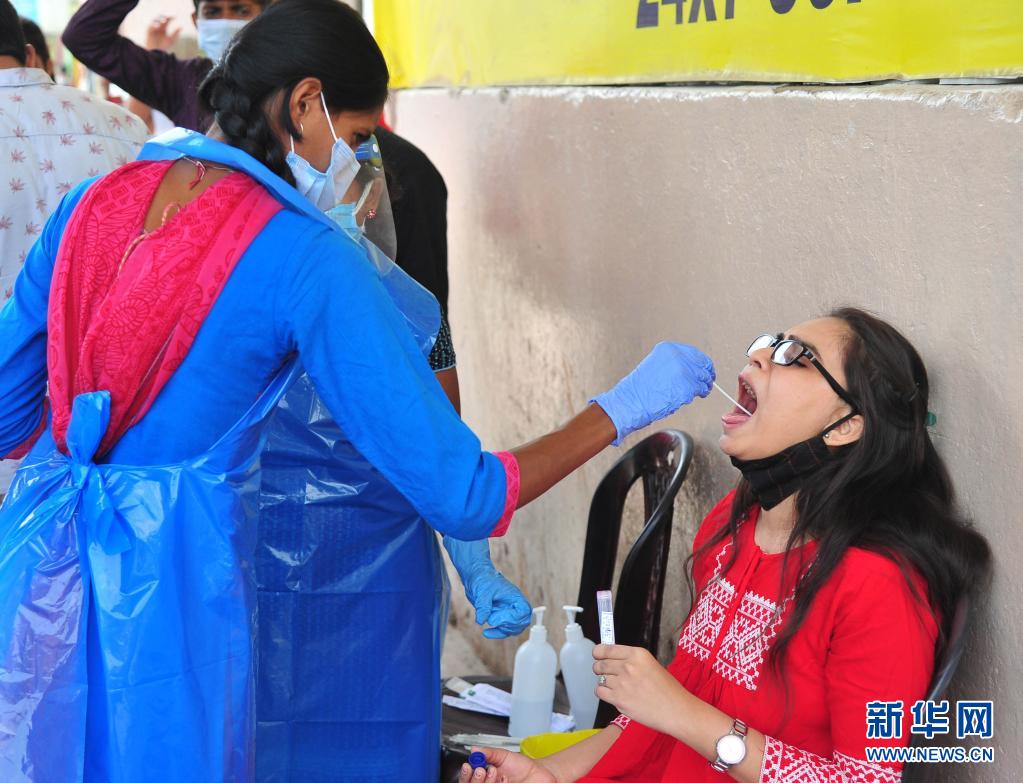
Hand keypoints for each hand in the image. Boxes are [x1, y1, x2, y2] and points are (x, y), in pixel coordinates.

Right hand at [146, 16, 180, 50]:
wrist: (156, 51)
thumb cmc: (163, 46)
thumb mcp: (171, 39)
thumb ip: (175, 33)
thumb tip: (182, 27)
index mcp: (164, 27)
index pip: (167, 19)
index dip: (171, 17)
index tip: (175, 17)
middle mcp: (158, 26)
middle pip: (161, 17)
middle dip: (164, 16)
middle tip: (168, 17)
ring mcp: (153, 27)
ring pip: (155, 20)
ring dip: (159, 19)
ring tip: (164, 21)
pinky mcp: (148, 30)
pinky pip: (150, 26)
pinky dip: (154, 25)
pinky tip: (158, 26)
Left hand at [444, 537, 531, 638]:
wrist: (477, 579)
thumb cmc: (483, 580)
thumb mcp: (483, 591)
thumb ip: (483, 606)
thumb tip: (481, 620)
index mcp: (515, 596)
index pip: (524, 611)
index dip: (512, 618)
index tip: (495, 618)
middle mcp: (515, 605)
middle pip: (521, 622)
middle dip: (507, 625)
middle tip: (491, 620)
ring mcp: (509, 612)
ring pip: (513, 629)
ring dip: (501, 630)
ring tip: (488, 622)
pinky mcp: (502, 617)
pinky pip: (504, 630)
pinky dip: (496, 633)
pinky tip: (486, 632)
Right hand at [458, 748, 556, 782]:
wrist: (539, 773)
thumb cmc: (521, 766)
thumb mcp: (504, 756)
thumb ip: (489, 753)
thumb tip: (474, 750)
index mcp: (484, 778)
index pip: (468, 781)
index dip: (466, 775)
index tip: (468, 766)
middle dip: (476, 780)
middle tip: (482, 769)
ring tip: (496, 772)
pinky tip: (505, 780)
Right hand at [590, 342, 713, 445]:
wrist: (632, 401)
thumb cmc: (640, 388)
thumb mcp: (656, 364)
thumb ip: (673, 363)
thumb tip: (691, 368)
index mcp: (669, 349)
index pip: (695, 353)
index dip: (702, 363)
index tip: (705, 369)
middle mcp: (678, 357)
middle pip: (702, 364)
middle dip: (707, 373)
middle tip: (708, 380)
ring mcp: (684, 372)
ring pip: (704, 377)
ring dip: (705, 384)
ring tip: (703, 390)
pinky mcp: (688, 387)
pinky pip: (701, 389)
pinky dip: (701, 393)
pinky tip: (697, 395)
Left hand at [593, 644, 689, 736]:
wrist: (676, 710)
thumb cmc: (667, 689)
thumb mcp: (650, 665)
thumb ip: (631, 661)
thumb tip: (612, 659)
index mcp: (637, 654)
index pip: (606, 649)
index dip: (599, 653)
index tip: (598, 656)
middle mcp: (628, 666)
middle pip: (600, 664)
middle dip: (600, 668)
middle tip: (606, 673)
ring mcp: (622, 683)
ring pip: (600, 678)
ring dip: (605, 682)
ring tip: (617, 687)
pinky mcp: (619, 700)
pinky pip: (600, 692)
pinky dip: (603, 693)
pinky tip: (613, 695)